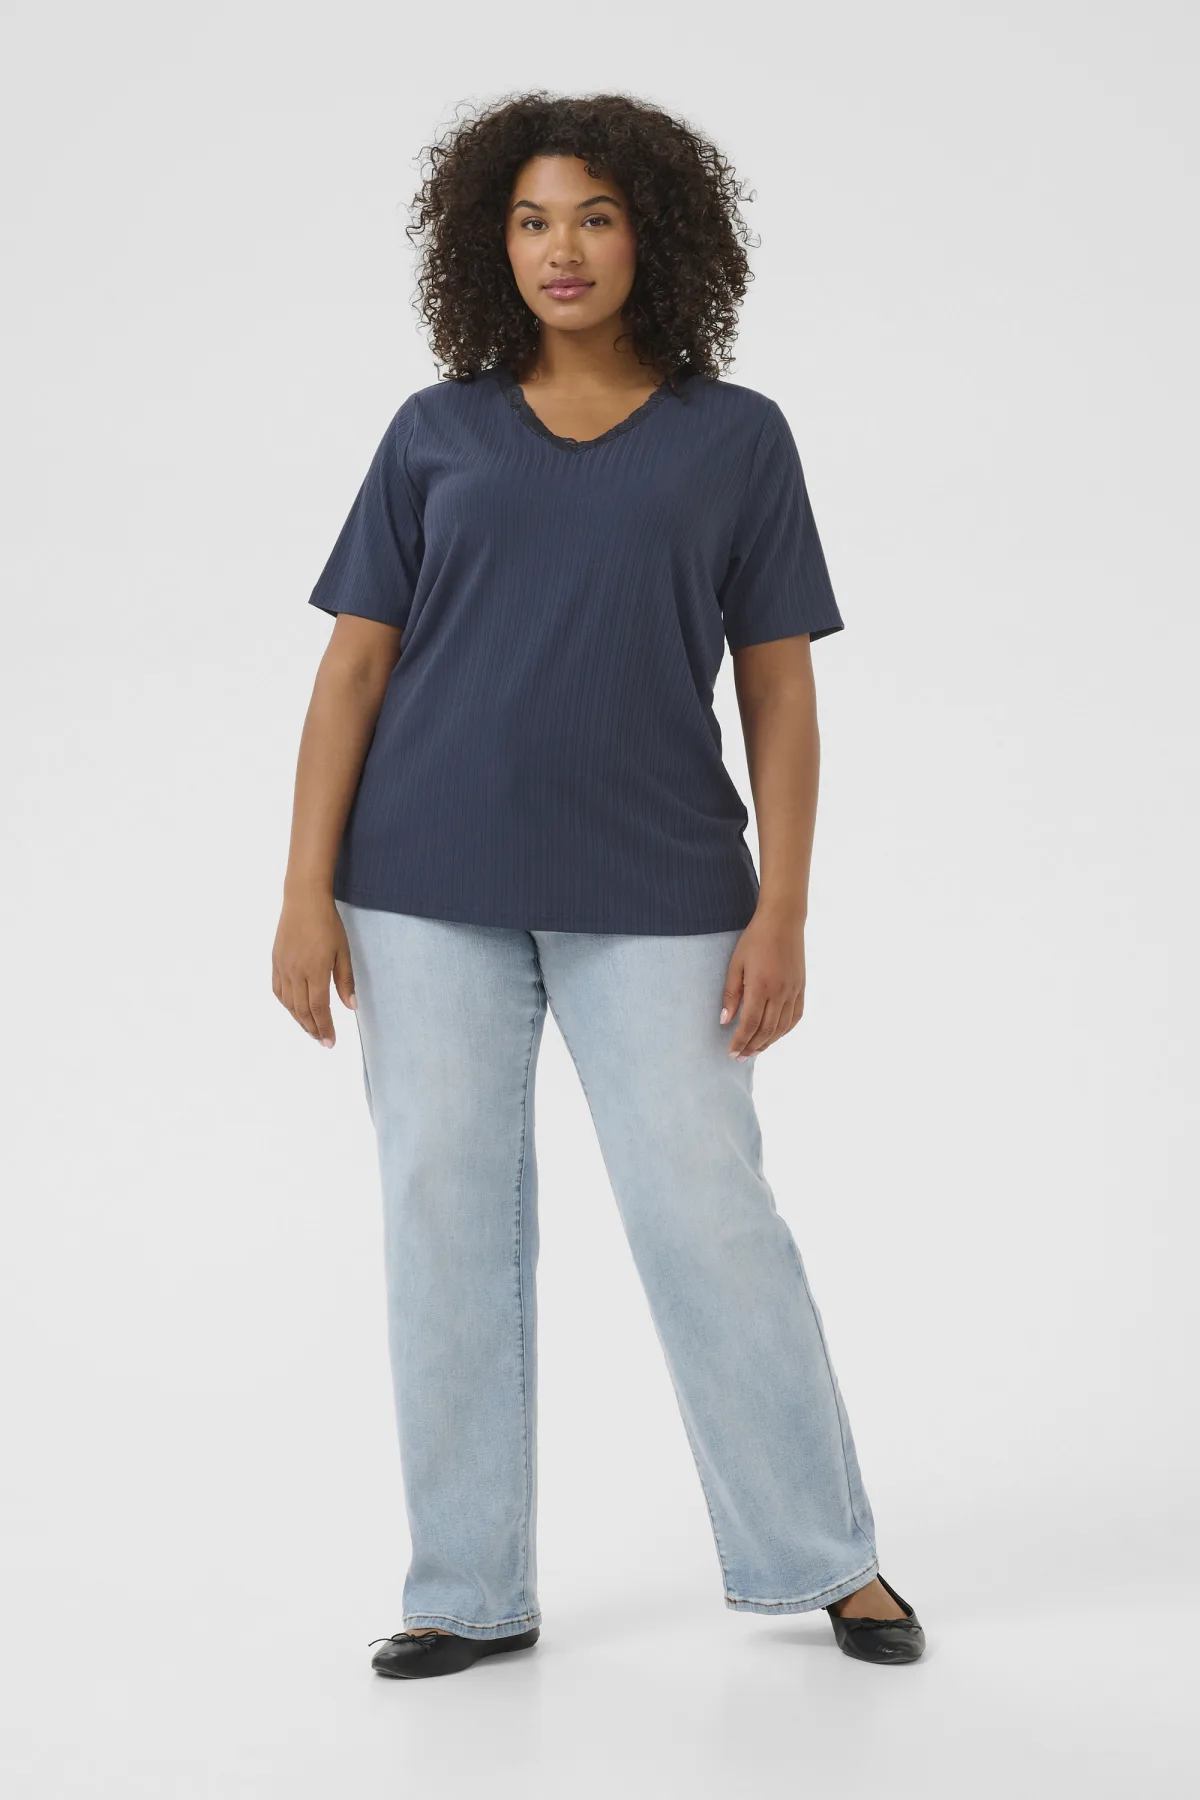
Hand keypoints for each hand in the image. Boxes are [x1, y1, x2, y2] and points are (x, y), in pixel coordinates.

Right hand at [272, 892, 356, 1047]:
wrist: (303, 900)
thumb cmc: (328, 924)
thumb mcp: (343, 952)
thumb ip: (345, 981)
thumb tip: (351, 1007)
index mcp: (315, 971)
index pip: (319, 1009)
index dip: (325, 1028)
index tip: (330, 1042)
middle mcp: (296, 973)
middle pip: (302, 1011)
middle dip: (313, 1029)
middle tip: (323, 1041)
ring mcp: (283, 968)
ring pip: (288, 1004)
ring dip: (299, 1020)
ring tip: (311, 1030)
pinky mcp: (275, 962)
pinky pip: (278, 991)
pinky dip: (286, 1005)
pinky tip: (294, 1009)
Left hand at [719, 908, 805, 1059]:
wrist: (783, 922)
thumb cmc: (755, 940)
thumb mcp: (735, 964)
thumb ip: (731, 994)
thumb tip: (725, 1020)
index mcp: (761, 987)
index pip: (750, 1024)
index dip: (741, 1041)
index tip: (732, 1052)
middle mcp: (780, 993)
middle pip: (767, 1030)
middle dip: (752, 1046)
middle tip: (741, 1057)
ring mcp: (793, 991)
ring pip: (782, 1027)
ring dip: (768, 1042)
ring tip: (755, 1050)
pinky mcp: (801, 988)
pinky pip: (795, 1016)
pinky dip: (785, 1030)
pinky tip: (776, 1035)